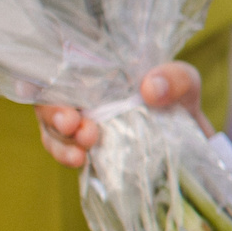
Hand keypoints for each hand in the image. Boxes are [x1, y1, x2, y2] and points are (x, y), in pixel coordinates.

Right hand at [37, 63, 209, 169]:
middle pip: (48, 101)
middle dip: (54, 114)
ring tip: (79, 152)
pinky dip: (67, 156)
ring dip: (60, 141)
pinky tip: (79, 161)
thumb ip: (174, 78)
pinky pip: (65, 152)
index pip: (55, 69)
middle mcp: (79, 97)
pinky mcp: (84, 151)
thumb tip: (150, 89)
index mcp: (94, 72)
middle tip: (75, 125)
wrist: (189, 139)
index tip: (45, 90)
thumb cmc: (177, 100)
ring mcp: (78, 125)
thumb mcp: (185, 82)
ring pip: (51, 130)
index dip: (42, 79)